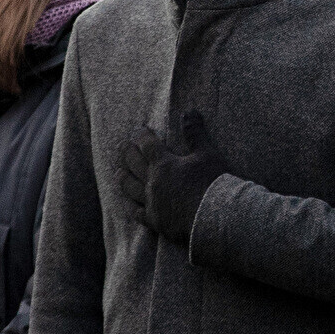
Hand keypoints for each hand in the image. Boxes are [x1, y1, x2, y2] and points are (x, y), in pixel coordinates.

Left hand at [117, 111, 226, 244]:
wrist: (215, 217)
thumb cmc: (213, 183)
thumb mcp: (207, 153)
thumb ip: (195, 133)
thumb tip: (188, 111)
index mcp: (164, 164)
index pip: (147, 145)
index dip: (141, 136)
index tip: (139, 130)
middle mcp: (153, 183)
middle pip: (133, 164)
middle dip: (127, 153)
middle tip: (123, 146)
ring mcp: (152, 203)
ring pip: (131, 188)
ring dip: (124, 178)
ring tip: (119, 172)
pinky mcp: (156, 221)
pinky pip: (138, 213)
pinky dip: (133, 207)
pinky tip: (131, 205)